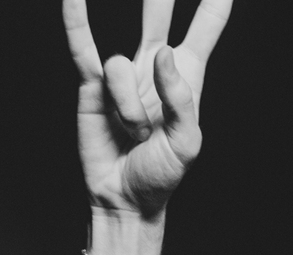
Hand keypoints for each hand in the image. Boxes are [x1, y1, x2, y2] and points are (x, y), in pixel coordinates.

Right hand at [62, 0, 232, 220]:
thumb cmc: (161, 174)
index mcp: (188, 75)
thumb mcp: (187, 144)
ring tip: (132, 133)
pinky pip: (84, 47)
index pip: (207, 25)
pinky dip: (77, 20)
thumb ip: (181, 99)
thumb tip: (160, 54)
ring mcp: (123, 71)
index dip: (215, 1)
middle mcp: (155, 64)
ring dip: (128, 108)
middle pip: (159, 10)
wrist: (124, 197)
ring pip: (123, 65)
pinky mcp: (92, 84)